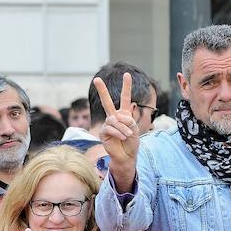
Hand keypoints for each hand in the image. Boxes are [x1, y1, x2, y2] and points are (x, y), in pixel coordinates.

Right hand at [94, 73, 138, 190]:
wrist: (127, 156)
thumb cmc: (132, 142)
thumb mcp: (134, 127)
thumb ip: (127, 119)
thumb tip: (115, 118)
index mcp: (124, 114)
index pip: (125, 98)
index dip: (126, 86)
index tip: (126, 74)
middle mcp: (114, 117)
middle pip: (107, 101)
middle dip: (101, 90)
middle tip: (96, 79)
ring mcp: (108, 125)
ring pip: (114, 119)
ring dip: (123, 127)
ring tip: (128, 135)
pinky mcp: (103, 133)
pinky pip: (110, 128)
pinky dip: (119, 132)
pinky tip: (122, 137)